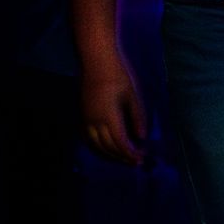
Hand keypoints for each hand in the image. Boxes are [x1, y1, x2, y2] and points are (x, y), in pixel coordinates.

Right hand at [81, 51, 146, 165]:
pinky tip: (107, 149)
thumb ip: (137, 118)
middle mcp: (94, 121)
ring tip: (123, 158)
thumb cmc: (118, 76)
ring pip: (96, 144)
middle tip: (135, 161)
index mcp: (109, 117)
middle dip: (122, 156)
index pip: (120, 143)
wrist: (96, 62)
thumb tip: (141, 137)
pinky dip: (98, 147)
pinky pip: (88, 137)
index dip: (130, 153)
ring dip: (110, 154)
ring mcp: (86, 118)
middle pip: (108, 147)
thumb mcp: (133, 97)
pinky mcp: (82, 114)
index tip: (141, 158)